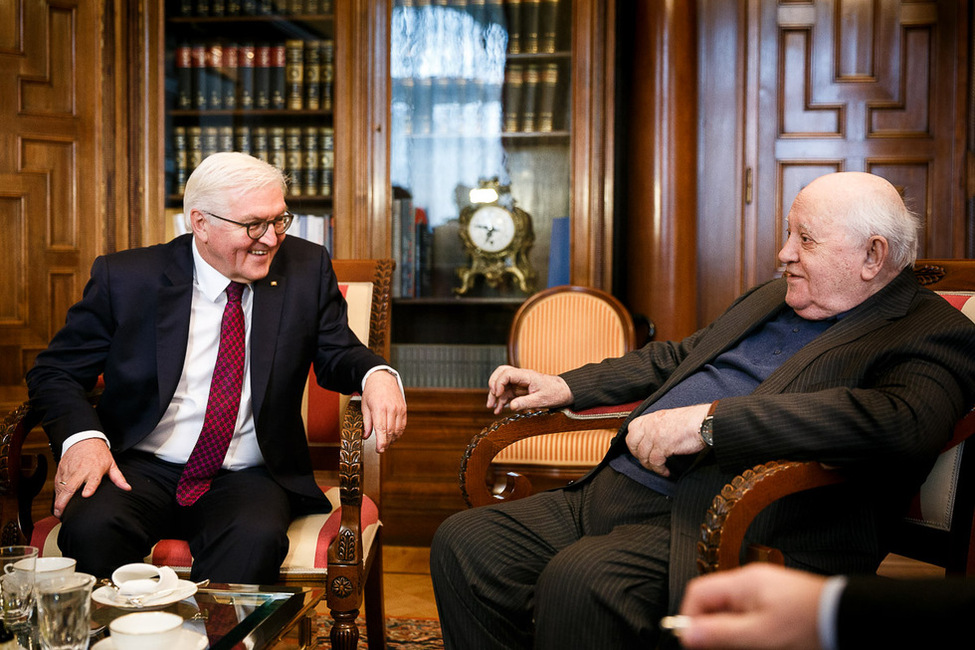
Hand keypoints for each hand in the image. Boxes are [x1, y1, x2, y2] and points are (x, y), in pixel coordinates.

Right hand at [53, 438, 130, 517]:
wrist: (84, 439)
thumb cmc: (99, 453)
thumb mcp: (111, 464)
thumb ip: (118, 478)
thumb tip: (127, 488)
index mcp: (94, 469)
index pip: (92, 480)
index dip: (89, 487)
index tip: (86, 495)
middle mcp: (80, 471)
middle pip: (70, 486)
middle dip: (64, 501)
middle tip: (61, 513)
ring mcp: (69, 470)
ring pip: (61, 487)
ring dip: (58, 500)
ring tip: (58, 512)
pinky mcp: (61, 470)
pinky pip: (57, 483)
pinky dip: (57, 493)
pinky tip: (58, 501)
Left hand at [361, 370, 406, 451]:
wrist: (382, 378)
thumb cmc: (371, 392)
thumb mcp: (364, 406)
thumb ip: (366, 422)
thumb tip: (366, 436)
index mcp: (379, 408)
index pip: (381, 430)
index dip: (381, 443)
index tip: (379, 450)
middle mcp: (391, 408)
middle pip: (390, 432)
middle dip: (386, 443)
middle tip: (381, 449)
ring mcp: (399, 409)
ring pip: (397, 430)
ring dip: (392, 439)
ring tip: (386, 442)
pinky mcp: (404, 409)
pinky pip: (403, 425)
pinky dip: (399, 432)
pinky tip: (393, 435)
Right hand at [486, 365, 573, 413]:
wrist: (564, 391)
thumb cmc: (555, 393)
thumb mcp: (541, 400)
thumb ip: (526, 403)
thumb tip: (511, 406)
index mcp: (526, 375)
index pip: (507, 373)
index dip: (499, 383)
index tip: (498, 394)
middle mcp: (521, 377)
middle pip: (501, 373)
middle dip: (493, 384)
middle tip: (492, 397)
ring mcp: (520, 383)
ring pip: (502, 384)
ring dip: (495, 394)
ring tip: (492, 407)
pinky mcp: (521, 390)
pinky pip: (508, 392)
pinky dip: (502, 400)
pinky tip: (499, 409)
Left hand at [624, 403, 710, 475]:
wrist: (704, 422)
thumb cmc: (692, 421)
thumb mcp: (669, 418)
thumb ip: (657, 426)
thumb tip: (651, 439)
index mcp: (651, 417)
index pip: (632, 429)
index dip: (634, 442)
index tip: (640, 450)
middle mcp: (650, 425)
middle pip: (632, 443)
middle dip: (637, 455)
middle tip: (647, 461)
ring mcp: (655, 435)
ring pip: (643, 455)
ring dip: (650, 466)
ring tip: (659, 469)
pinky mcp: (663, 445)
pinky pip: (655, 462)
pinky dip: (659, 470)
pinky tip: (666, 471)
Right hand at [676, 564, 826, 649]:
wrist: (847, 618)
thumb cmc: (810, 625)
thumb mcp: (760, 635)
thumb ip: (720, 634)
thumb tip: (686, 633)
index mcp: (742, 583)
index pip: (698, 593)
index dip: (690, 619)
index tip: (693, 643)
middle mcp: (750, 583)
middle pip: (713, 605)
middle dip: (712, 631)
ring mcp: (764, 592)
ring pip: (731, 614)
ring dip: (730, 635)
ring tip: (745, 647)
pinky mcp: (776, 604)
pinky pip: (749, 617)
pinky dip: (747, 633)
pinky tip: (758, 644)